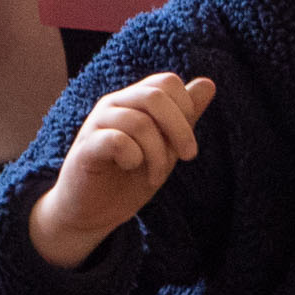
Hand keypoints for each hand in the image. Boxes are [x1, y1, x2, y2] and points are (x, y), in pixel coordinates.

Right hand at [26, 72, 216, 267]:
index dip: (187, 108)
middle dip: (180, 129)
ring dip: (158, 154)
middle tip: (187, 157)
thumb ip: (185, 117)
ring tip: (155, 176)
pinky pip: (116, 140)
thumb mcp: (167, 147)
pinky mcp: (86, 147)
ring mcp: (97, 123)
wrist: (93, 212)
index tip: (187, 142)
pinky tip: (130, 167)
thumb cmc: (130, 178)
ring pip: (139, 122)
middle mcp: (115, 104)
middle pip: (155, 96)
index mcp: (134, 100)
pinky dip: (133, 157)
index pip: (167, 82)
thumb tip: (208, 83)